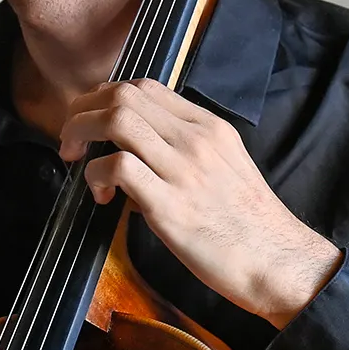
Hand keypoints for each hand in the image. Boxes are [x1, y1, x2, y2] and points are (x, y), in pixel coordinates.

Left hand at [58, 79, 341, 327]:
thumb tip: (143, 150)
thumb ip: (189, 150)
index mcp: (210, 127)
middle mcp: (196, 140)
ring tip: (74, 158)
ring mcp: (183, 170)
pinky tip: (102, 196)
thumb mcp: (227, 167)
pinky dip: (95, 175)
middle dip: (83, 111)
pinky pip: (118, 167)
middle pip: (124, 96)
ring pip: (117, 121)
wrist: (277, 262)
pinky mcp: (170, 206)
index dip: (106, 96)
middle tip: (71, 138)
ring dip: (81, 134)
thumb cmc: (250, 224)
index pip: (147, 87)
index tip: (91, 119)